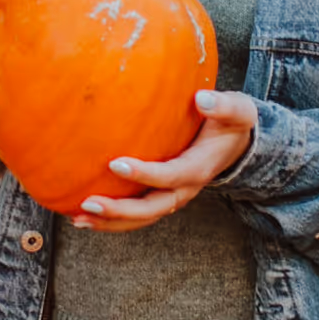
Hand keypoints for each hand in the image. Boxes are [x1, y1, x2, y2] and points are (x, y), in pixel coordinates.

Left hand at [82, 91, 258, 228]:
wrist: (239, 144)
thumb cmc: (232, 122)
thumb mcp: (237, 110)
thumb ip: (222, 105)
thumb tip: (202, 98)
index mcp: (199, 168)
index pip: (169, 176)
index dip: (144, 174)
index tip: (114, 164)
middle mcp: (186, 189)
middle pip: (152, 208)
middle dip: (120, 210)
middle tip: (88, 204)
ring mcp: (174, 196)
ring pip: (142, 217)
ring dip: (111, 221)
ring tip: (79, 219)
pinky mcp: (163, 196)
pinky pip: (138, 213)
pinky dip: (113, 218)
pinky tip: (84, 215)